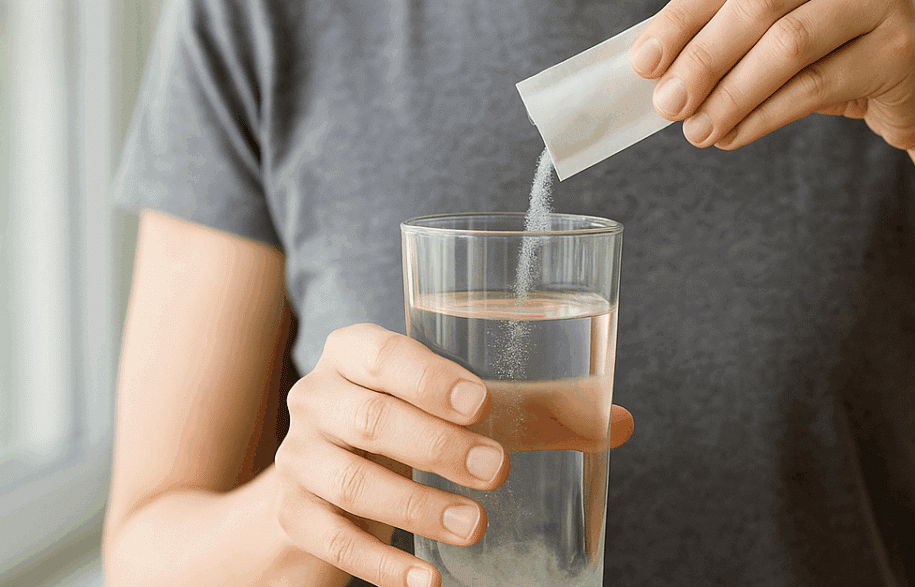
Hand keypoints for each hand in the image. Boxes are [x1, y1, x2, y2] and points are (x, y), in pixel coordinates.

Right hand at [273, 324, 632, 586]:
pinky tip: (427, 583)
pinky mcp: (294, 514)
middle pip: (369, 419)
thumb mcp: (462, 409)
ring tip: (474, 526)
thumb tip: (620, 423)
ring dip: (415, 508)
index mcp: (357, 352)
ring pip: (351, 482)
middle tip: (496, 471)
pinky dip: (382, 565)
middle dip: (436, 446)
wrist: (324, 477)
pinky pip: (333, 541)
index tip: (480, 402)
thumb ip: (535, 410)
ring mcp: (299, 457)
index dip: (427, 376)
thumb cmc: (412, 423)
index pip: (383, 353)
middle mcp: (318, 396)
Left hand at [630, 0, 914, 153]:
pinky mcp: (900, 50)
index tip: (645, 60)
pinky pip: (815, 85)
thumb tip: (656, 64)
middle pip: (758, 2)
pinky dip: (764, 115)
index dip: (683, 16)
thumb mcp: (792, 34)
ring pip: (787, 45)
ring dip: (731, 93)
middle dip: (702, 57)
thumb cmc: (848, 59)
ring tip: (695, 130)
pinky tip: (732, 135)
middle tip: (665, 103)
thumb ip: (735, 36)